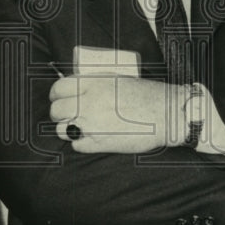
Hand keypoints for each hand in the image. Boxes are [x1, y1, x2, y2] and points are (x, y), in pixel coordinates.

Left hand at [49, 75, 185, 153]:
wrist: (168, 113)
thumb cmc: (146, 94)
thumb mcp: (117, 79)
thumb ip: (94, 83)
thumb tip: (75, 89)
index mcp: (93, 83)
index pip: (58, 88)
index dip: (55, 95)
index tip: (59, 98)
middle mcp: (88, 103)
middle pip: (56, 110)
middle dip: (59, 113)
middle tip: (67, 114)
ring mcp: (92, 124)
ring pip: (62, 129)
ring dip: (68, 129)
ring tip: (79, 127)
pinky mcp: (100, 143)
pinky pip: (77, 145)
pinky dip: (81, 143)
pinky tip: (91, 138)